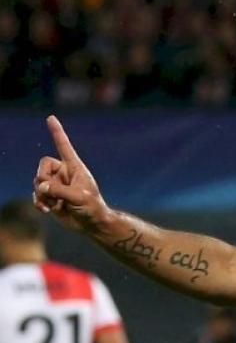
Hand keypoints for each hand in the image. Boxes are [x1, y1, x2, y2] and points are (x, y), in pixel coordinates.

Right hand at [33, 116, 111, 231]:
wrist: (91, 224)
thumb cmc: (92, 207)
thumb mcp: (78, 197)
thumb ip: (58, 190)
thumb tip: (40, 186)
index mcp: (75, 167)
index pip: (64, 146)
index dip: (57, 132)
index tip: (51, 117)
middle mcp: (64, 173)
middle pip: (43, 165)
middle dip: (41, 177)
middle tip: (47, 189)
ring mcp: (57, 185)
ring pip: (37, 182)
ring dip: (42, 194)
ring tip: (55, 204)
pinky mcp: (51, 197)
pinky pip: (37, 194)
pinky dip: (39, 202)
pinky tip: (46, 210)